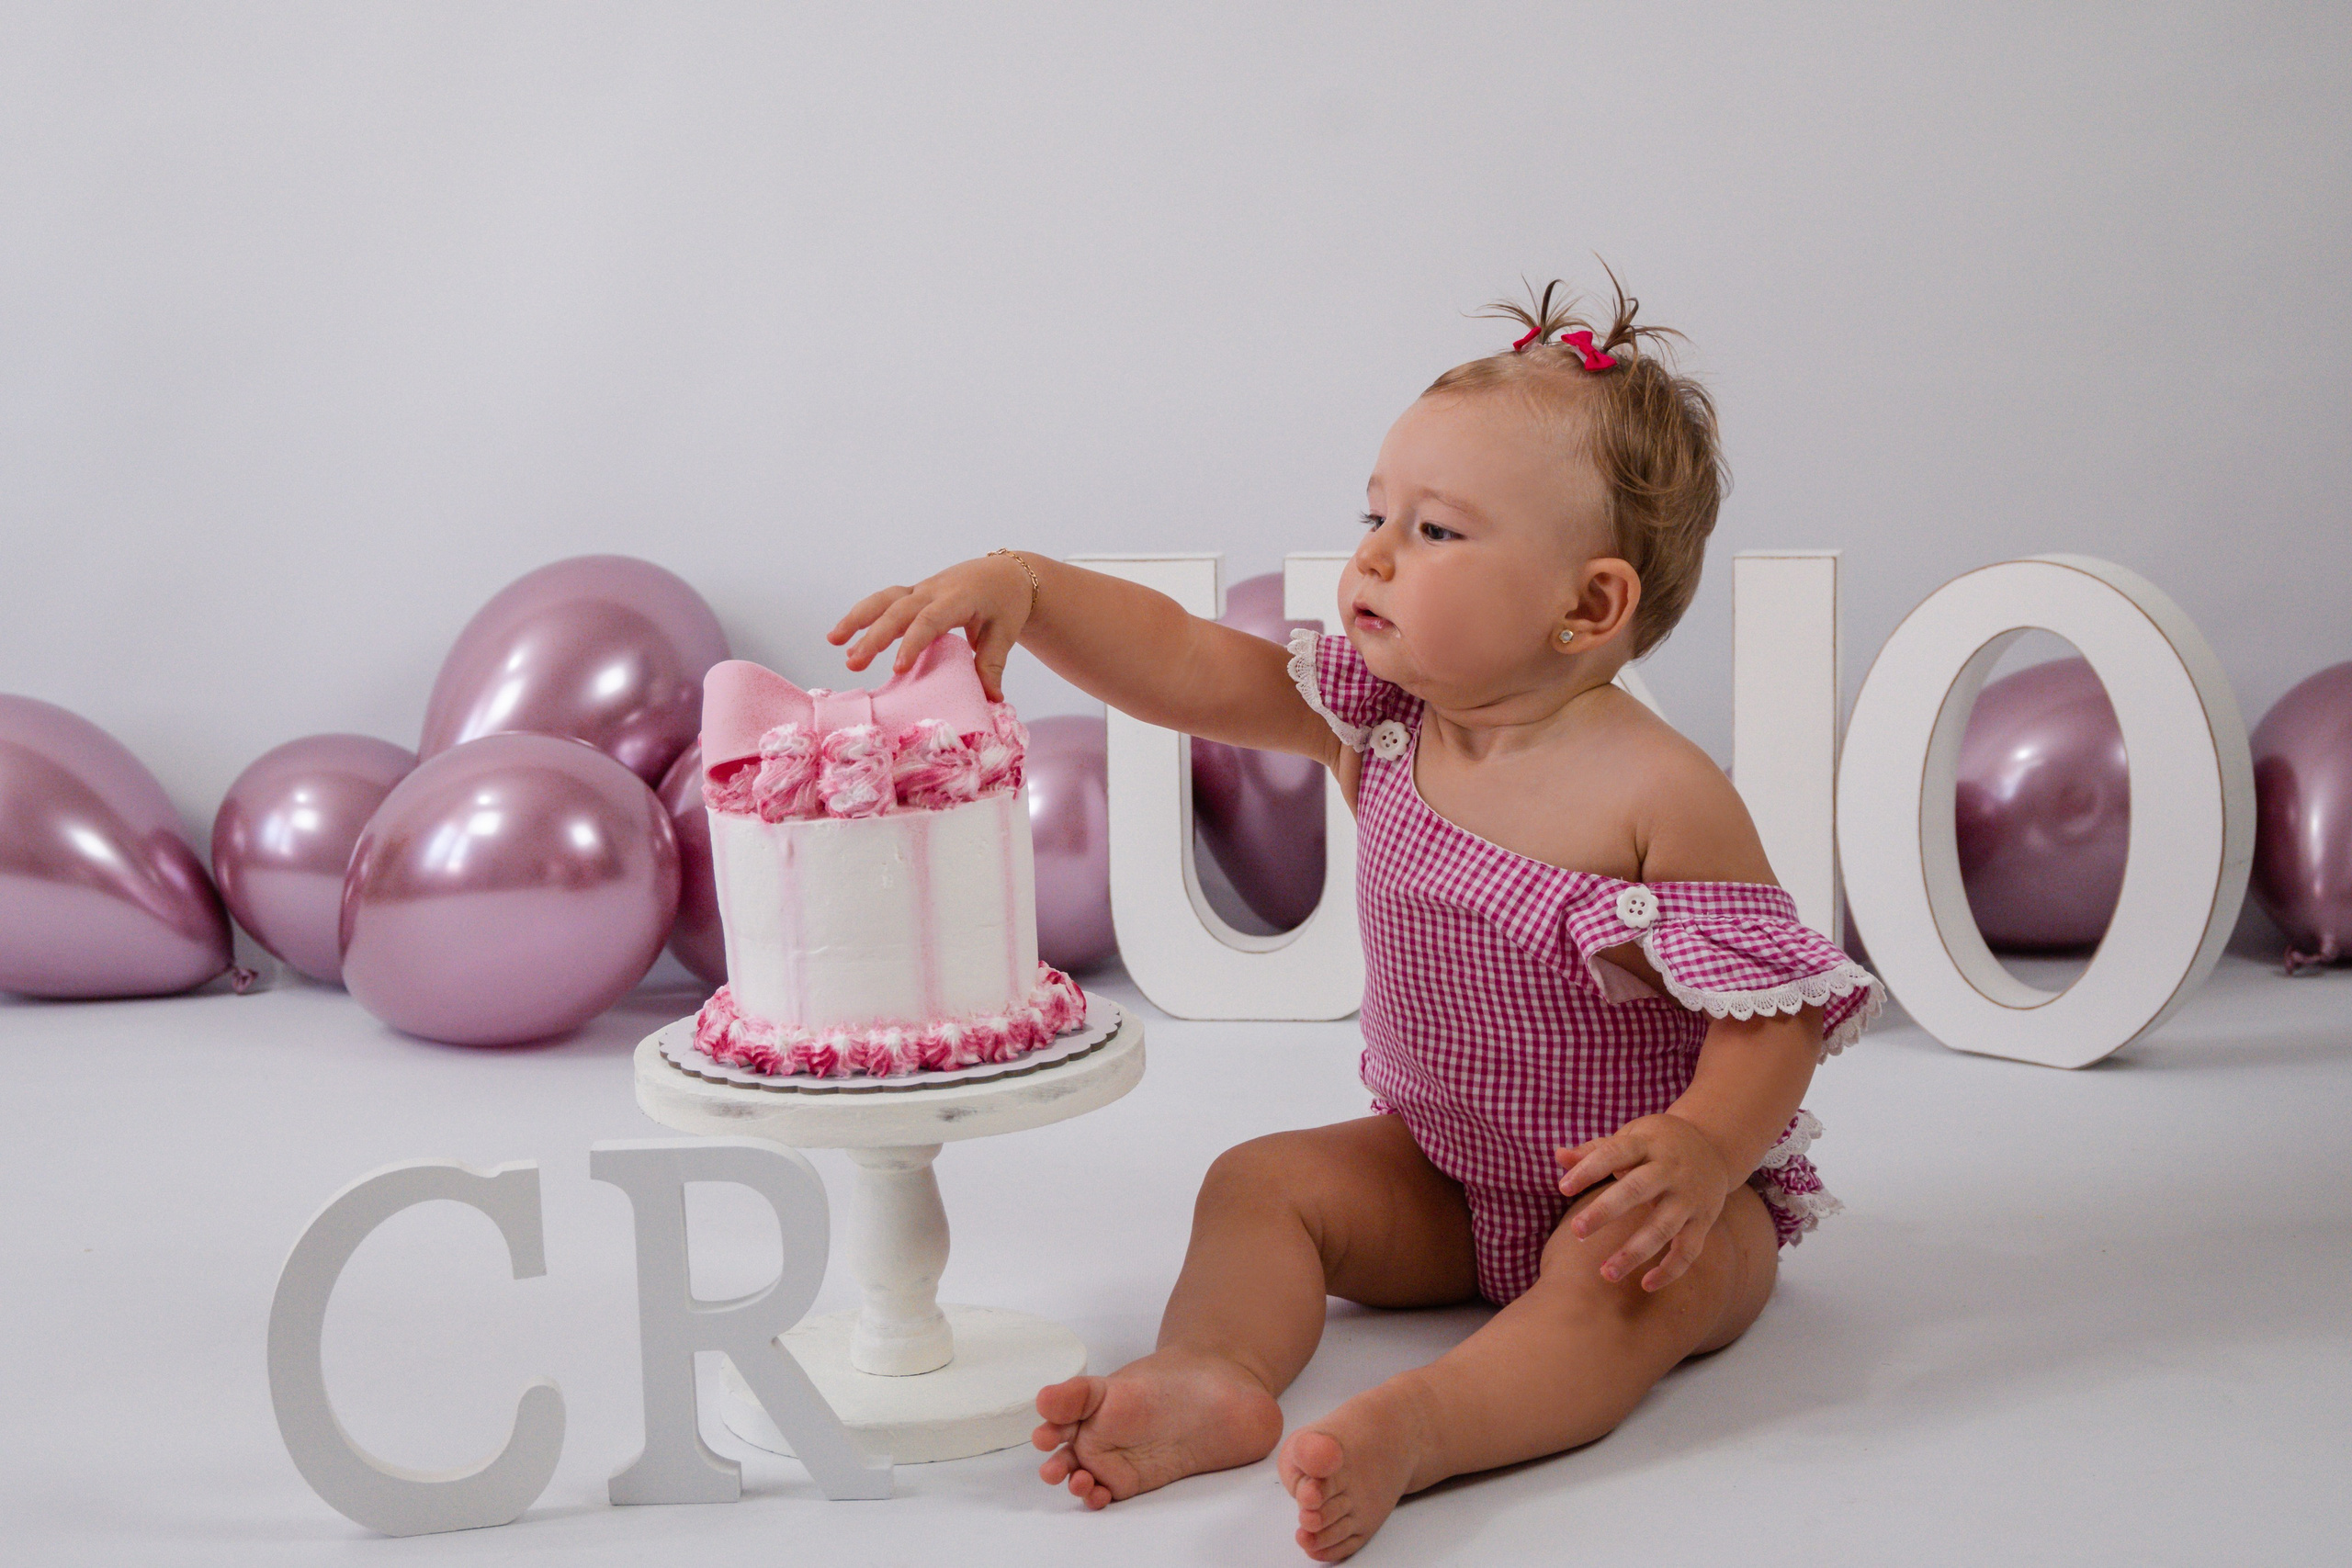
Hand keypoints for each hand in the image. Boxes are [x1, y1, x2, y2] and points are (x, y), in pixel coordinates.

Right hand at [828, 554, 1037, 700]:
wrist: (1006, 572)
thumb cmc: (1006, 604)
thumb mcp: (1005, 632)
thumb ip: (993, 663)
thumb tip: (992, 699)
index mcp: (959, 598)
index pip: (930, 620)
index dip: (912, 643)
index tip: (896, 668)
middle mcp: (934, 590)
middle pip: (898, 610)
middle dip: (874, 637)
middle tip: (853, 663)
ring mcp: (921, 590)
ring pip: (883, 600)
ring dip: (857, 619)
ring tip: (833, 641)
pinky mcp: (913, 593)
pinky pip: (883, 601)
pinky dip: (862, 615)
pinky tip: (841, 636)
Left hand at [1554, 1113, 1734, 1292]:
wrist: (1715, 1146)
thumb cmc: (1658, 1144)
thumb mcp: (1631, 1137)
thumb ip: (1595, 1150)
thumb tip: (1558, 1155)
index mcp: (1648, 1144)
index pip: (1615, 1153)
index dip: (1589, 1169)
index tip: (1562, 1188)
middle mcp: (1671, 1170)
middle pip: (1638, 1189)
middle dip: (1606, 1211)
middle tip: (1576, 1232)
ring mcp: (1689, 1197)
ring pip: (1663, 1227)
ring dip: (1635, 1252)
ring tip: (1605, 1273)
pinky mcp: (1704, 1220)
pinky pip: (1689, 1249)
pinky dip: (1671, 1270)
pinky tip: (1645, 1285)